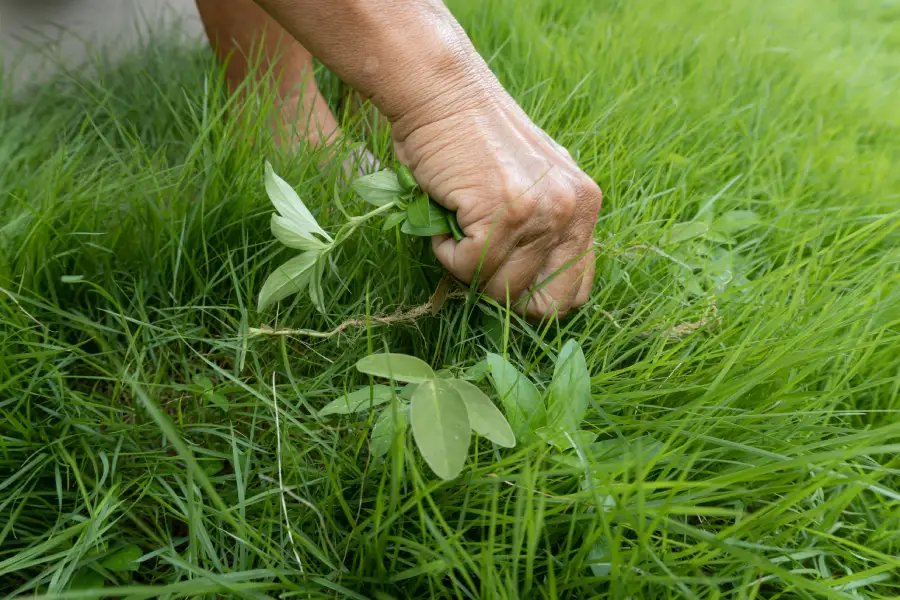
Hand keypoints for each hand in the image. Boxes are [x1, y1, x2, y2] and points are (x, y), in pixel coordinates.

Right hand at [393, 87, 601, 318]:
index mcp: (584, 205)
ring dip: (466, 268)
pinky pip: (468, 268)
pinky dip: (445, 251)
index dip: (535, 300)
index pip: (575, 293)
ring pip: (501, 290)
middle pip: (541, 305)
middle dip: (500, 292)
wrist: (442, 92)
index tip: (504, 282)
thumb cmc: (473, 141)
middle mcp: (572, 209)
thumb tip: (529, 290)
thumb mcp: (529, 184)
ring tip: (457, 225)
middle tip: (474, 257)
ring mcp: (541, 211)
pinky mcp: (504, 212)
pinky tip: (446, 213)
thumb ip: (542, 229)